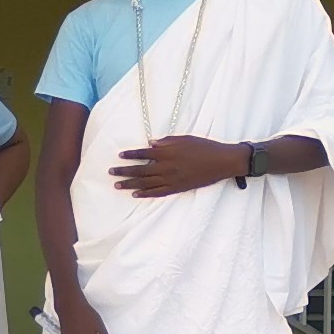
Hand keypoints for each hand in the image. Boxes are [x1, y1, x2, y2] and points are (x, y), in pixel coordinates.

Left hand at [112, 136, 245, 197]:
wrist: (222, 162)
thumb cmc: (204, 147)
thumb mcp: (185, 139)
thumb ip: (166, 141)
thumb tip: (150, 143)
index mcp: (167, 153)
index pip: (143, 154)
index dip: (130, 155)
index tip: (120, 156)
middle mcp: (166, 167)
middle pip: (140, 170)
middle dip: (124, 171)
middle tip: (110, 172)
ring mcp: (172, 179)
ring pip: (146, 183)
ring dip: (130, 184)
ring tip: (117, 185)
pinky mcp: (178, 188)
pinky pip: (158, 192)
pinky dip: (146, 194)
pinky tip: (135, 194)